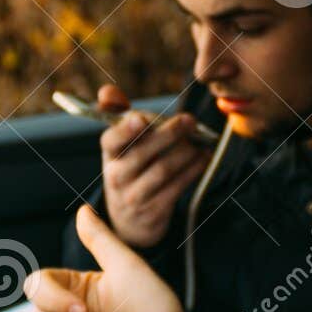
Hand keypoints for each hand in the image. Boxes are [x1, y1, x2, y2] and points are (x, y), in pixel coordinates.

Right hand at [96, 84, 211, 248]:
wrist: (128, 222)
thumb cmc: (129, 171)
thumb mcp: (120, 147)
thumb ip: (118, 115)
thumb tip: (107, 90)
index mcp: (110, 155)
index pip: (111, 140)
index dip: (124, 130)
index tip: (140, 118)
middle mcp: (117, 176)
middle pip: (143, 153)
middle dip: (169, 134)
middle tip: (190, 120)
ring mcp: (134, 197)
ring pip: (163, 170)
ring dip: (186, 152)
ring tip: (200, 140)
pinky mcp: (154, 212)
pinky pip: (177, 188)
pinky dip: (193, 170)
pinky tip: (203, 158)